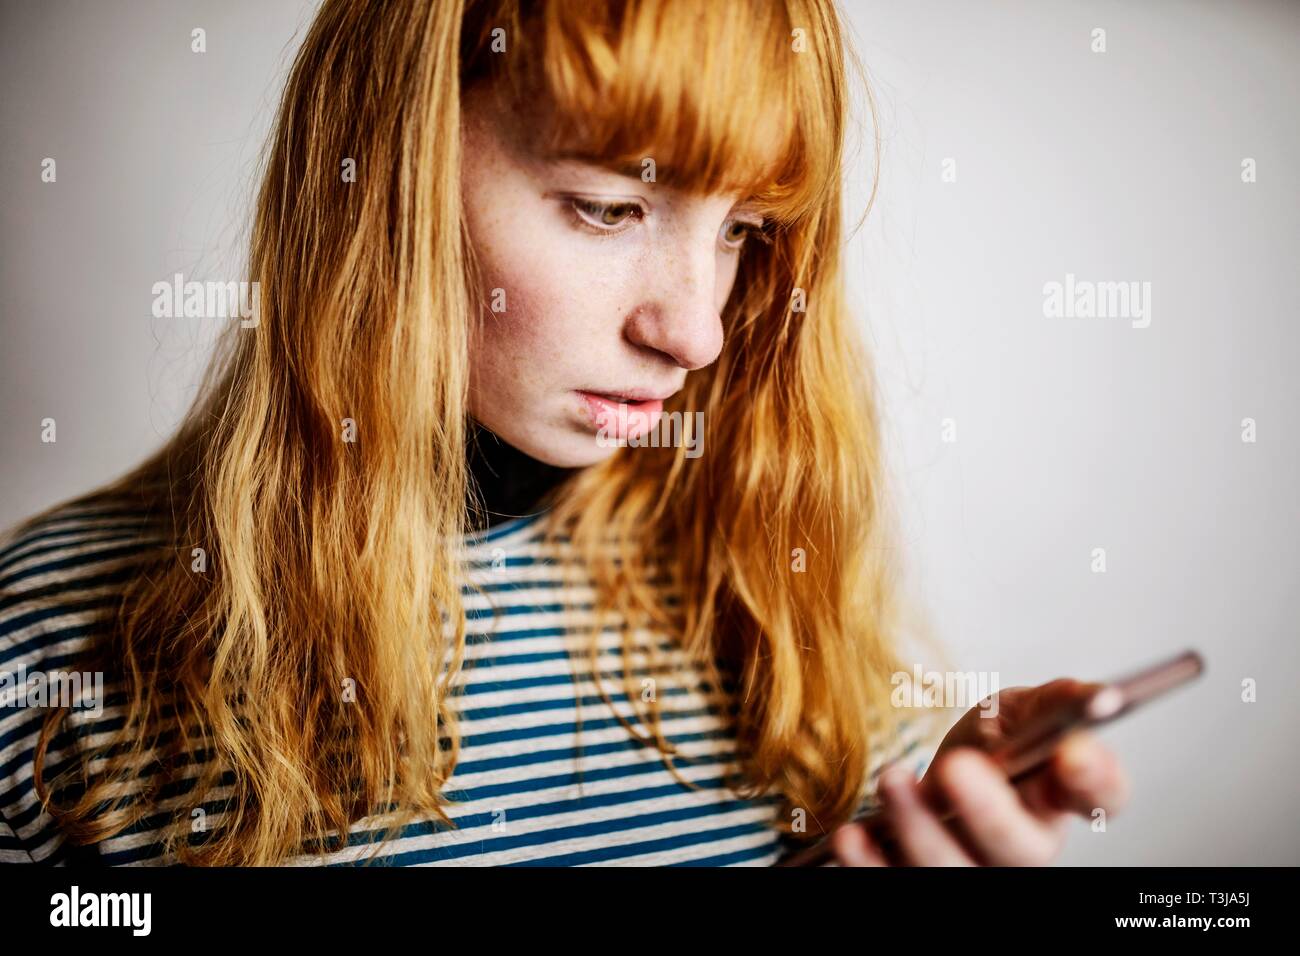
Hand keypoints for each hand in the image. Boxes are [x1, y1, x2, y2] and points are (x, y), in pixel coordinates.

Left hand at [829, 679, 1130, 865]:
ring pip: (954, 872)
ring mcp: (971, 868)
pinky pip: (898, 886)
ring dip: (919, 830)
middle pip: (1019, 850)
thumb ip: (1052, 702)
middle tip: (956, 766)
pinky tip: (851, 835)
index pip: (1100, 798)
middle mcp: (1022, 846)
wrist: (935, 774)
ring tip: (892, 779)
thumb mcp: (1019, 711)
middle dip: (988, 811)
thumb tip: (1094, 696)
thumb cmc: (988, 747)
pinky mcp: (920, 878)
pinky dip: (870, 864)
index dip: (1095, 781)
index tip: (1075, 752)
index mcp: (1056, 798)